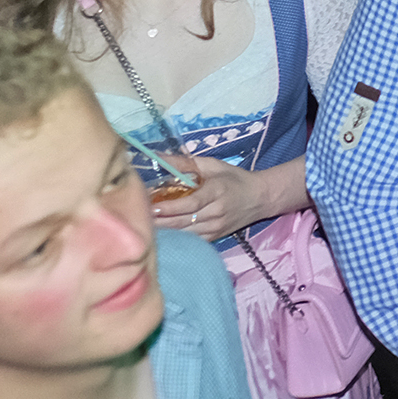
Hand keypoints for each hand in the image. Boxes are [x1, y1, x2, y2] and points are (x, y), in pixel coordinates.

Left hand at [150, 153, 273, 237]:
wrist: (260, 198)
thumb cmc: (234, 179)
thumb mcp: (213, 165)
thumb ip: (185, 163)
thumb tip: (158, 158)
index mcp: (217, 191)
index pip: (191, 203)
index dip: (170, 207)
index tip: (151, 206)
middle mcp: (216, 212)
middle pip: (183, 221)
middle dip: (159, 220)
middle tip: (137, 217)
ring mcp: (215, 227)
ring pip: (184, 233)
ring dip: (164, 231)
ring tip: (144, 226)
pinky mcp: (214, 237)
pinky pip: (190, 240)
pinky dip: (174, 238)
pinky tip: (160, 234)